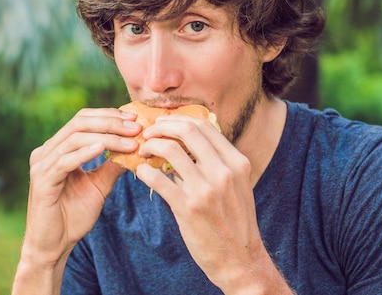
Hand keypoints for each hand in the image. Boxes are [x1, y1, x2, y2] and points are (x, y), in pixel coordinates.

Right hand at [19, 108, 140, 267]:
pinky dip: (85, 152)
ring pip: (75, 138)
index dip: (109, 115)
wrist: (54, 246)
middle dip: (111, 122)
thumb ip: (112, 165)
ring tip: (130, 142)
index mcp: (57, 148)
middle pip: (79, 123)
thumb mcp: (99, 186)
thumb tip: (136, 148)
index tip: (135, 120)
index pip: (83, 119)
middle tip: (136, 128)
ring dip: (106, 137)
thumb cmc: (73, 216)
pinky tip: (104, 149)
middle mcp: (45, 151)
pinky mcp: (42, 181)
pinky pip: (65, 161)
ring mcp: (41, 164)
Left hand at [136, 114, 290, 293]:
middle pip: (188, 130)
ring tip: (143, 152)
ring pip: (170, 149)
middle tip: (147, 133)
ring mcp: (206, 189)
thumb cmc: (234, 222)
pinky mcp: (188, 207)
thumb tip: (188, 142)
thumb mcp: (237, 186)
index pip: (205, 126)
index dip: (179, 120)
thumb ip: (218, 163)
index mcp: (237, 162)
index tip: (163, 124)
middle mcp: (224, 171)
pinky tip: (140, 172)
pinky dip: (144, 171)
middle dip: (161, 126)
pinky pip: (158, 179)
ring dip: (150, 146)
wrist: (240, 261)